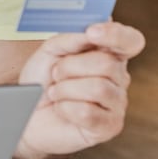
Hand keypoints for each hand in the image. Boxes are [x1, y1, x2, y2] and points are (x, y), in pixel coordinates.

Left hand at [15, 22, 145, 158]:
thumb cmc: (42, 78)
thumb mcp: (51, 50)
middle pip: (107, 63)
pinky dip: (65, 108)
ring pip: (98, 88)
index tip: (91, 32)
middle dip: (71, 66)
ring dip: (65, 89)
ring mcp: (117, 103)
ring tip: (55, 92)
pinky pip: (88, 113)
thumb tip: (90, 31)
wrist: (26, 110)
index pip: (130, 41)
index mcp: (109, 54)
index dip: (115, 35)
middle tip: (55, 73)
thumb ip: (72, 37)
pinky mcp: (109, 127)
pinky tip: (61, 108)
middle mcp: (119, 78)